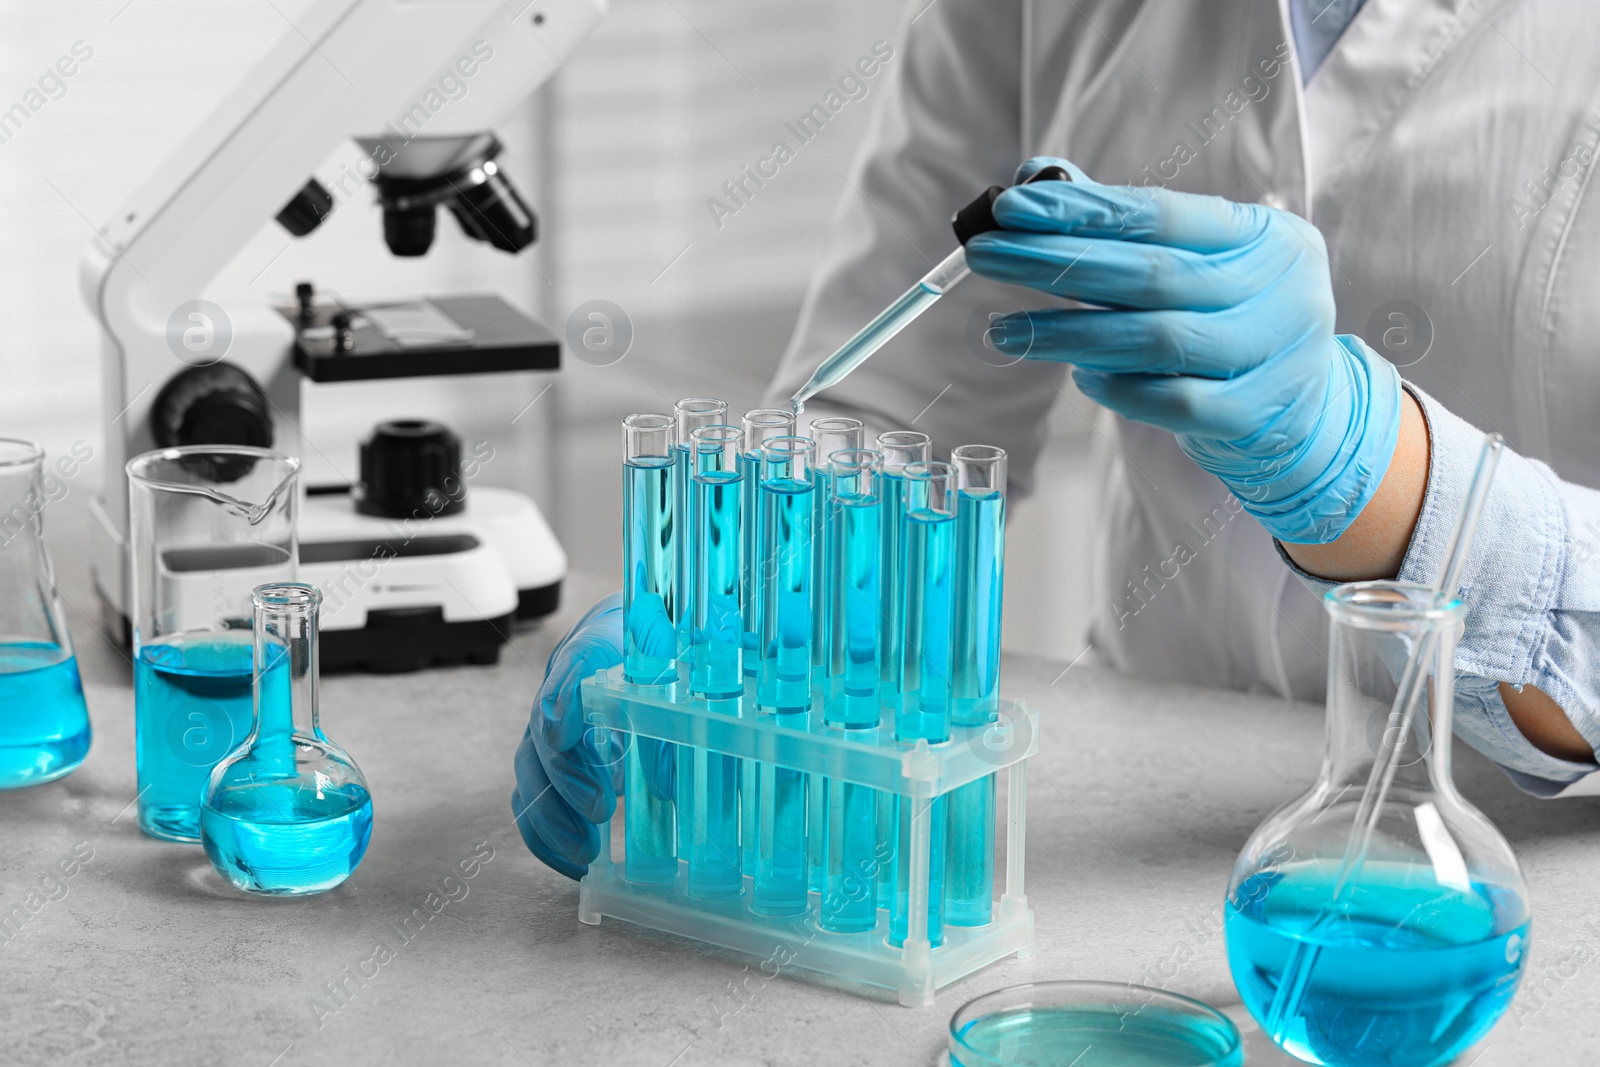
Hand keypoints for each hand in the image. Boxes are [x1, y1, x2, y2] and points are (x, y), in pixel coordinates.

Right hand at [511, 592, 675, 878]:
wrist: (649, 637)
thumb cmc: (676, 650)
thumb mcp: (696, 666)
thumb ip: (690, 712)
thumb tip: (671, 783)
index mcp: (605, 641)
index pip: (579, 658)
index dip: (565, 694)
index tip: (564, 731)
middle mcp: (568, 681)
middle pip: (545, 723)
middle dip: (567, 772)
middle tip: (597, 807)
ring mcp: (552, 721)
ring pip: (531, 765)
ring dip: (553, 812)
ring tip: (584, 852)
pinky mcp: (551, 757)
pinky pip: (532, 794)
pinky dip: (546, 831)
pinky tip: (572, 862)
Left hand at [965, 157, 1402, 543]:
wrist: (1309, 409)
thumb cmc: (1234, 319)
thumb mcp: (1203, 262)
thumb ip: (1127, 228)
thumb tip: (1035, 184)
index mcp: (1263, 235)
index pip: (1160, 213)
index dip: (1081, 210)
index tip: (1010, 209)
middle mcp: (1277, 288)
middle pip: (1150, 273)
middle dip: (1055, 263)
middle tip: (984, 256)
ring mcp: (1272, 353)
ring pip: (1155, 339)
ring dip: (1069, 333)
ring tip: (1005, 331)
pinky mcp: (1254, 414)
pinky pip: (1170, 402)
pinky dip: (1117, 388)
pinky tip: (1081, 377)